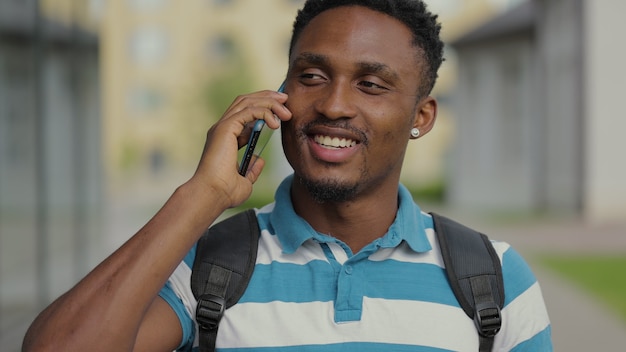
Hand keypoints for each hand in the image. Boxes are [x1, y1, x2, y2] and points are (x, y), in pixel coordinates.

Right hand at [189, 89, 290, 208]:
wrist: (213, 195)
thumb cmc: (224, 192)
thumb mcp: (245, 180)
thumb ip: (252, 168)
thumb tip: (260, 160)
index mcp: (225, 138)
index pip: (244, 112)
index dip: (263, 106)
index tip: (281, 110)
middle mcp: (222, 128)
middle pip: (245, 101)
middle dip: (267, 97)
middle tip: (286, 100)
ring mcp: (222, 127)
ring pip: (247, 102)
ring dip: (269, 102)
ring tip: (285, 111)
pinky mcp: (225, 128)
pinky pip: (248, 111)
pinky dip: (264, 112)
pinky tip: (275, 123)